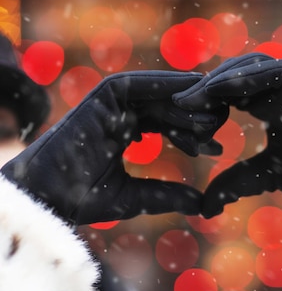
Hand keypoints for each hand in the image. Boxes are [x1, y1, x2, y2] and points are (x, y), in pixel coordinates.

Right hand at [1, 71, 226, 224]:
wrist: (49, 197)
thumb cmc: (84, 199)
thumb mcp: (137, 196)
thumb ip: (167, 194)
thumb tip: (202, 205)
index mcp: (126, 131)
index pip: (168, 125)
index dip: (193, 135)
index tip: (216, 148)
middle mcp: (120, 113)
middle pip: (168, 106)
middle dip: (196, 115)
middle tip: (223, 125)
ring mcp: (110, 101)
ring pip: (159, 94)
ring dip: (187, 101)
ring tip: (214, 112)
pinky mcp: (101, 93)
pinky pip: (139, 85)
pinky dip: (165, 86)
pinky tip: (191, 93)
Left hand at [173, 54, 281, 217]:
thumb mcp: (266, 174)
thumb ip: (236, 181)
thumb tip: (204, 207)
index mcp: (264, 102)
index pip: (225, 92)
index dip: (201, 102)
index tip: (177, 120)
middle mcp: (275, 88)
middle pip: (231, 74)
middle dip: (203, 87)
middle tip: (176, 107)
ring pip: (247, 66)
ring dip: (217, 80)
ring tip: (191, 101)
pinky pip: (269, 70)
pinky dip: (242, 78)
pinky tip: (217, 92)